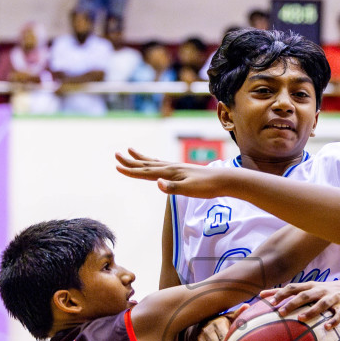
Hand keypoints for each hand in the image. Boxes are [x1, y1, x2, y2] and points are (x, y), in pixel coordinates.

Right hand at [115, 149, 233, 197]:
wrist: (223, 180)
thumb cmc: (207, 187)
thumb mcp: (189, 190)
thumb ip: (172, 188)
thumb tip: (157, 183)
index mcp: (170, 172)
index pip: (145, 172)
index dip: (130, 170)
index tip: (116, 167)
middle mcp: (171, 167)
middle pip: (146, 164)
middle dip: (130, 161)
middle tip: (116, 155)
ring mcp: (176, 168)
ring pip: (153, 162)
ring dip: (140, 158)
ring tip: (130, 150)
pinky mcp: (182, 170)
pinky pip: (162, 164)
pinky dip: (153, 161)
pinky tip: (154, 161)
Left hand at [262, 280, 339, 328]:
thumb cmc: (320, 292)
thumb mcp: (305, 289)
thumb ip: (285, 292)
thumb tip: (261, 294)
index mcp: (309, 286)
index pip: (293, 288)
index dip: (282, 293)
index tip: (270, 302)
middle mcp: (320, 291)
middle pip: (305, 295)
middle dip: (293, 303)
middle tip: (281, 312)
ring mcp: (332, 299)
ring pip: (322, 304)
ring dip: (311, 311)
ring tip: (301, 319)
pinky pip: (339, 315)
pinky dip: (333, 321)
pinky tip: (326, 328)